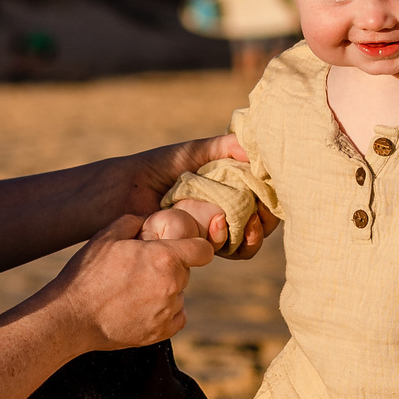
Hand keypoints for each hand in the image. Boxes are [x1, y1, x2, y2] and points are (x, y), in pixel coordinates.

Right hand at [39, 215, 212, 350]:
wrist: (70, 317)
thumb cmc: (87, 274)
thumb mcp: (106, 237)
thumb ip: (134, 222)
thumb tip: (148, 221)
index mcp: (164, 257)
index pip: (203, 250)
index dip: (195, 247)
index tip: (184, 249)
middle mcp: (172, 285)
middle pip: (186, 272)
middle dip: (170, 268)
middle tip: (141, 271)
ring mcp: (167, 311)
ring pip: (179, 294)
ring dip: (165, 291)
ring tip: (133, 292)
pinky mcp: (160, 333)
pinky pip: (176, 317)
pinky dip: (165, 312)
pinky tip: (141, 308)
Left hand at [118, 136, 278, 257]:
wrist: (125, 191)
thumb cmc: (158, 168)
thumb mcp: (193, 153)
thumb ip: (223, 147)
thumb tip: (253, 148)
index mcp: (227, 188)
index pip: (261, 197)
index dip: (271, 196)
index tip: (273, 189)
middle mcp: (223, 212)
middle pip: (259, 223)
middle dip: (266, 220)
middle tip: (262, 212)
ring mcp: (210, 232)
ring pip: (245, 243)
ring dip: (253, 236)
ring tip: (249, 223)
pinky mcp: (196, 247)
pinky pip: (223, 250)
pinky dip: (229, 240)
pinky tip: (221, 223)